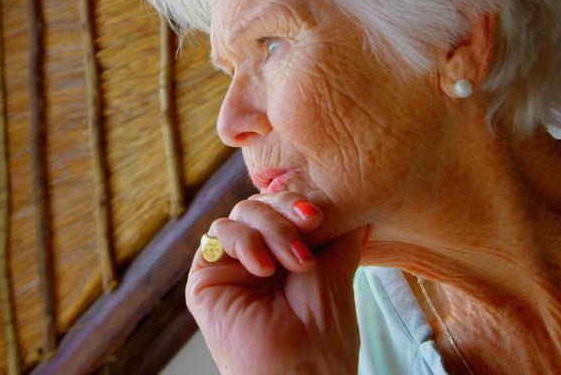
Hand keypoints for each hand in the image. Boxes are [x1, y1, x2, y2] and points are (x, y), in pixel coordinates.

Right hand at [187, 191, 365, 373]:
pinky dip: (245, 242)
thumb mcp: (338, 267)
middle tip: (309, 231)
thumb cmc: (323, 330)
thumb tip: (355, 204)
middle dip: (286, 214)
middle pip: (260, 203)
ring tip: (294, 263)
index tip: (319, 216)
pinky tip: (264, 270)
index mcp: (283, 252)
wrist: (301, 369)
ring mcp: (229, 266)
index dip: (298, 203)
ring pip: (240, 213)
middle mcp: (254, 256)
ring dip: (271, 229)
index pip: (282, 207)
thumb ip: (339, 232)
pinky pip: (218, 234)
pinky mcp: (205, 278)